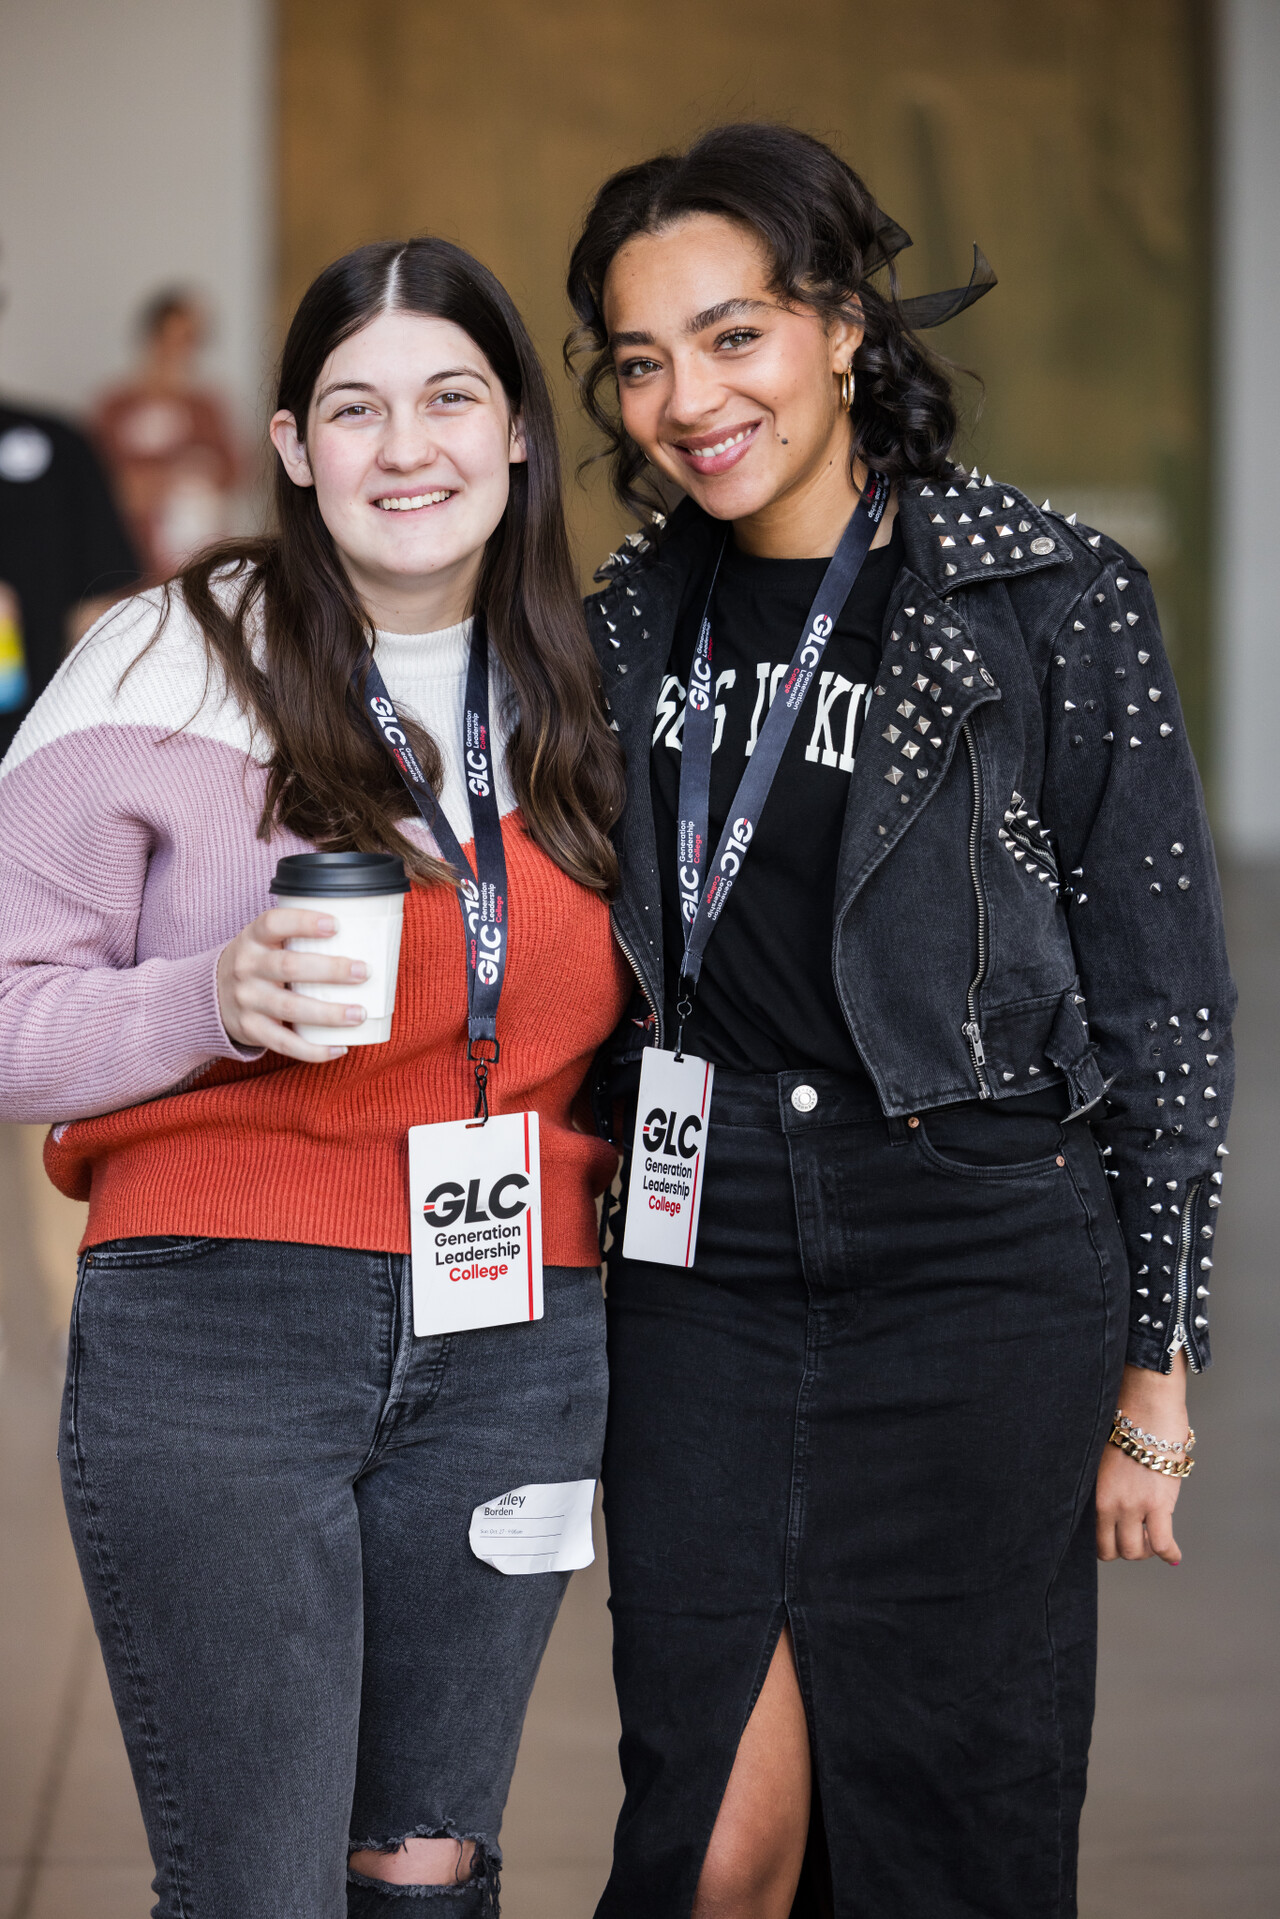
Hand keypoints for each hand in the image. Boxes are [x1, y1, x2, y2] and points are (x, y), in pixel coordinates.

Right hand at [216, 908, 367, 1061]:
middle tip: (363, 972)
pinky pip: (284, 1043)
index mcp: (253, 939)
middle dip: (330, 970)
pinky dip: (314, 1049)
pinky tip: (340, 1047)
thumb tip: (364, 936)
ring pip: (290, 1007)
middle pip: (288, 966)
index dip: (303, 922)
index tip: (336, 925)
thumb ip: (298, 937)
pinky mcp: (251, 1030)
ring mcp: (247, 1000)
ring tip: (360, 1013)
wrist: (211, 996)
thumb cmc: (258, 963)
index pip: (273, 923)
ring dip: (329, 1012)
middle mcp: (246, 967)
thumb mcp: (266, 942)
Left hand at [1095, 1356, 1189, 1566]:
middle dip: (1124, 1550)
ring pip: (1135, 1551)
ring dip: (1146, 1551)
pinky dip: (1169, 1554)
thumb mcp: (1100, 1459)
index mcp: (1092, 1492)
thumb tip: (1107, 1498)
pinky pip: (1163, 1543)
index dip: (1105, 1544)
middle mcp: (1108, 1503)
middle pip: (1111, 1550)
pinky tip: (1172, 1556)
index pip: (1091, 1536)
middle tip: (1137, 1539)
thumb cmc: (1125, 1426)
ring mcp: (1132, 1506)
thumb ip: (1101, 1483)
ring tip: (1153, 1541)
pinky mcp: (1157, 1504)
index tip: (1115, 1540)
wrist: (1146, 1408)